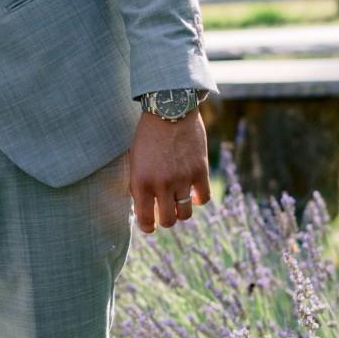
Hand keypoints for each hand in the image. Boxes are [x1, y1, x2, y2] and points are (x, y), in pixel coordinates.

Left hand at [127, 109, 211, 232]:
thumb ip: (138, 183)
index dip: (148, 227)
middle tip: (165, 212)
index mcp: (140, 182)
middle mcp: (161, 184)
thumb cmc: (147, 134)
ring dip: (182, 211)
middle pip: (168, 220)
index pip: (145, 219)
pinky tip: (193, 192)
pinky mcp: (200, 171)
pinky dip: (198, 198)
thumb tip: (142, 206)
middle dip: (165, 220)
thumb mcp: (134, 160)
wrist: (169, 110)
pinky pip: (204, 198)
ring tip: (178, 203)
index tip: (150, 226)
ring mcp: (182, 179)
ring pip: (186, 213)